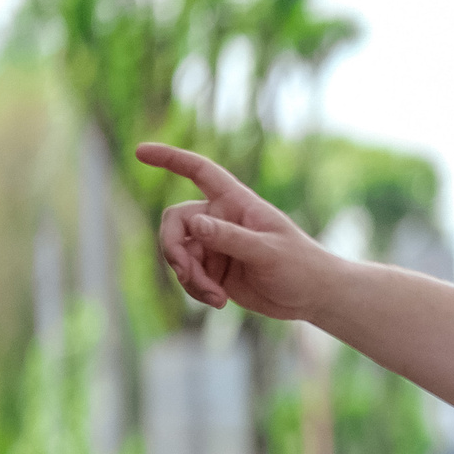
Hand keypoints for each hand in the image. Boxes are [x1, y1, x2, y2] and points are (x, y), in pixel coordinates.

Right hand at [136, 142, 337, 318]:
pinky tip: (218, 302)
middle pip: (175, 222)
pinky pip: (188, 276)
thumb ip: (230, 238)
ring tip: (215, 297)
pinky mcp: (213, 269)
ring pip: (178, 254)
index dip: (171, 159)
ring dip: (188, 277)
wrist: (312, 297)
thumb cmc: (301, 266)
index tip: (140, 151)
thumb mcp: (267, 252)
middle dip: (173, 249)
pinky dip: (195, 289)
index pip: (200, 172)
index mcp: (237, 203)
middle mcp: (221, 219)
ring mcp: (215, 245)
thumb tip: (194, 224)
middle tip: (186, 274)